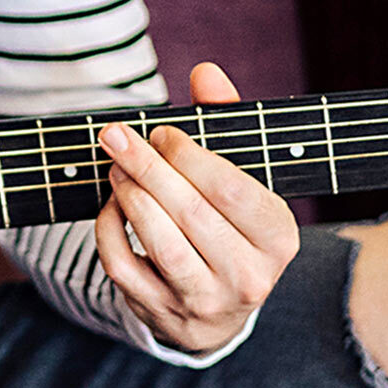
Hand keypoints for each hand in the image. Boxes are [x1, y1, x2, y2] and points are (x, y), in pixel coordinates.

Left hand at [94, 63, 299, 355]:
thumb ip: (224, 121)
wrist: (218, 309)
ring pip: (161, 245)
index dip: (190, 156)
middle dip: (149, 168)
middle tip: (120, 138)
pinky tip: (112, 205)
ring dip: (130, 197)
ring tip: (116, 168)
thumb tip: (205, 72)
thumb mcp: (241, 176)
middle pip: (192, 214)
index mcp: (278, 238)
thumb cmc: (229, 224)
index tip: (162, 133)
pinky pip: (125, 268)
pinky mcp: (163, 315)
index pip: (232, 191)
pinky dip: (109, 231)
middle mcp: (249, 276)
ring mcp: (205, 302)